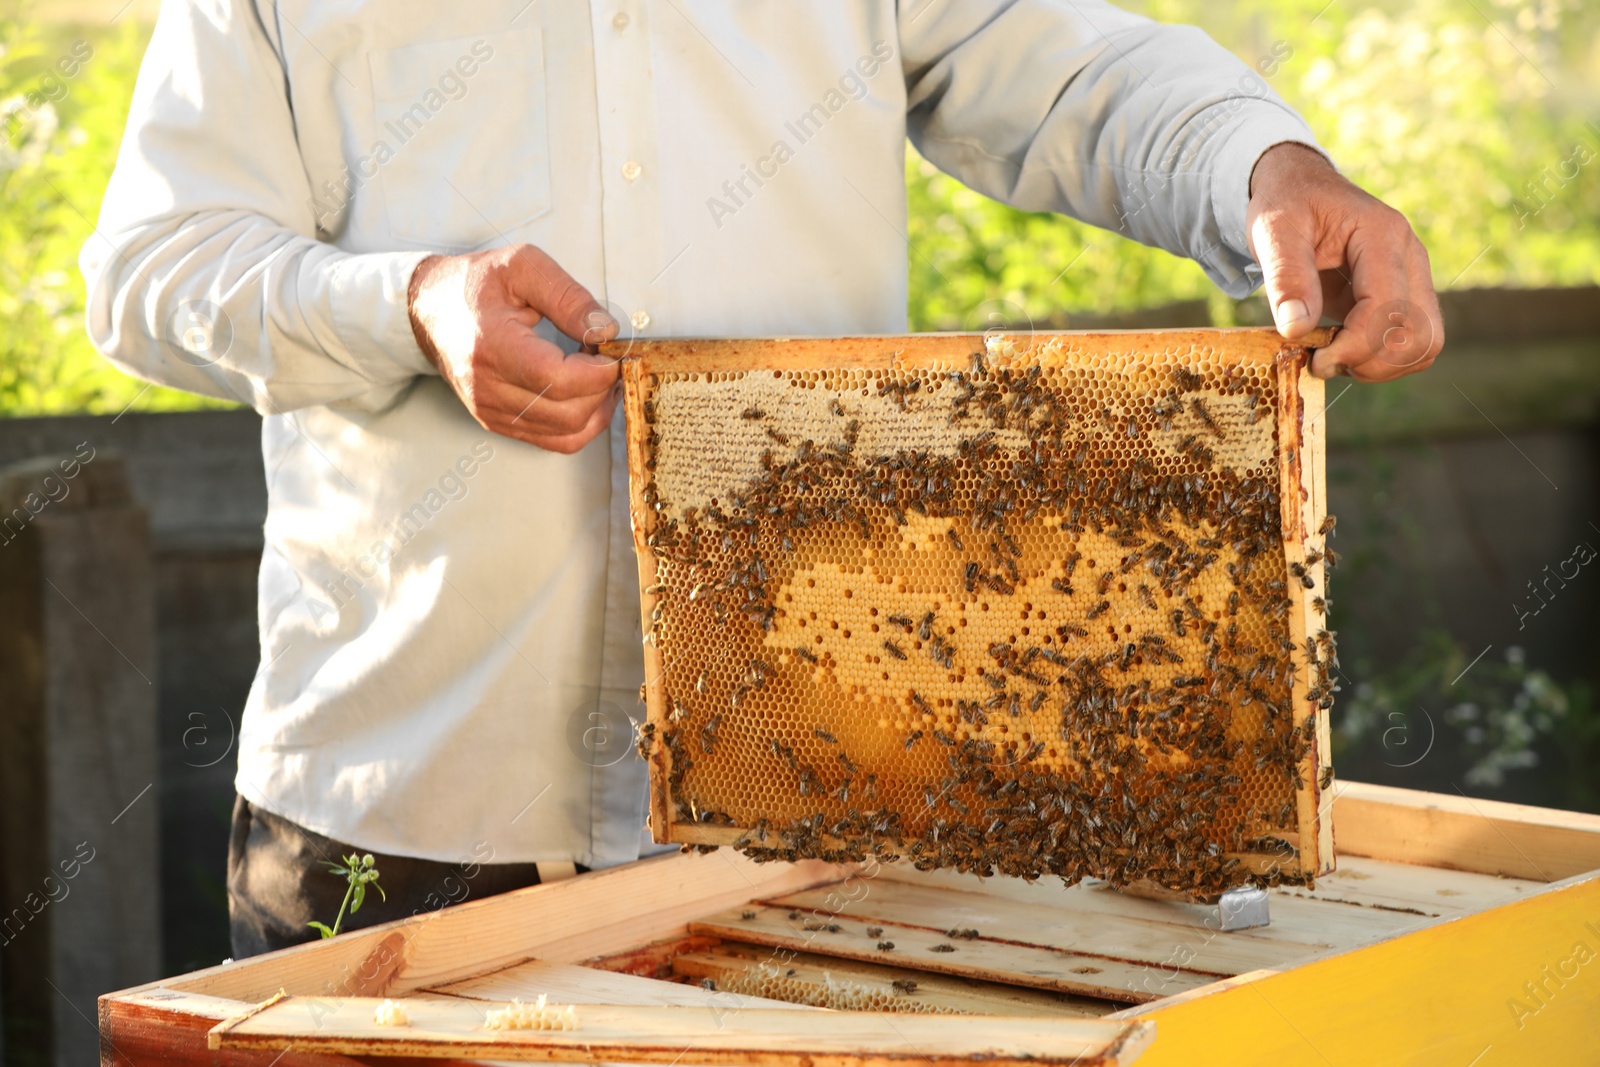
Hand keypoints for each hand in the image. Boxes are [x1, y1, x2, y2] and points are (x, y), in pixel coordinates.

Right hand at [407, 244, 620, 452]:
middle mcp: (488, 388)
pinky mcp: (498, 423)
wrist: (429, 309)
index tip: (612, 351)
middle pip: (568, 413)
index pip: (558, 379)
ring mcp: (491, 411)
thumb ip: (568, 296)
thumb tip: (605, 330)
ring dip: (597, 408)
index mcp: (492, 346)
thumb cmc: (474, 285)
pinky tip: (587, 394)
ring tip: (599, 374)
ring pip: (567, 434)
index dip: (599, 372)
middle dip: (603, 389)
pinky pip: (555, 442)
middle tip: (607, 358)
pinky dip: (582, 423)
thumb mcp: (522, 266)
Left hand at [1246, 142, 1443, 381]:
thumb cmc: (1287, 204)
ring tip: (1333, 356)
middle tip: (1323, 360)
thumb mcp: (1273, 231)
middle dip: (1371, 362)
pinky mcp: (1403, 295)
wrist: (1299, 187)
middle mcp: (1410, 257)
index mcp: (1383, 235)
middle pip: (1420, 334)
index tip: (1315, 359)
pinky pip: (1410, 342)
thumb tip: (1296, 329)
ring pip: (1424, 344)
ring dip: (1379, 366)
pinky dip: (1380, 360)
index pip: (1388, 308)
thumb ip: (1285, 277)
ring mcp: (1412, 277)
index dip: (1355, 346)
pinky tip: (1343, 349)